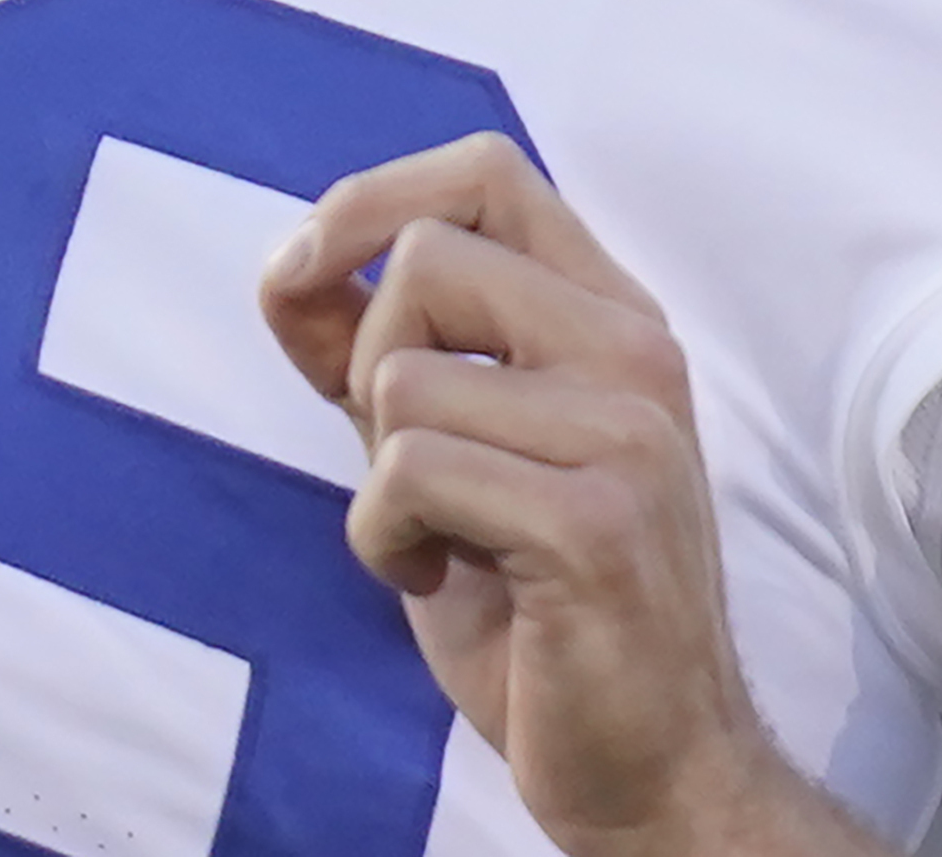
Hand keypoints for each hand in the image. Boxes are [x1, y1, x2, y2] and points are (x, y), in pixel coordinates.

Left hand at [260, 137, 884, 856]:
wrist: (650, 767)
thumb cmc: (542, 614)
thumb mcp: (450, 454)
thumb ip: (382, 355)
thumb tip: (290, 267)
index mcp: (611, 319)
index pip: (487, 174)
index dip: (369, 198)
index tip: (304, 273)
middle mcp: (634, 352)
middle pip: (426, 254)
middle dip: (366, 360)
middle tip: (407, 466)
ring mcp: (625, 432)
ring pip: (403, 374)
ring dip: (376, 479)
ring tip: (437, 540)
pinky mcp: (592, 520)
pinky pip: (409, 469)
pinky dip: (382, 538)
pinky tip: (438, 581)